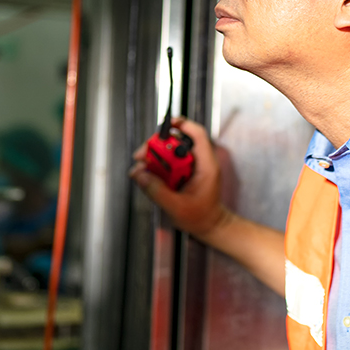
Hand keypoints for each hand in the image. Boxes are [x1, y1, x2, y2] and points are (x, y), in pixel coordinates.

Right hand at [130, 117, 229, 240]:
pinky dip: (157, 168)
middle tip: (141, 156)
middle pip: (176, 142)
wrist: (209, 225)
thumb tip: (140, 174)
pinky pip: (168, 164)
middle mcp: (199, 162)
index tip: (166, 123)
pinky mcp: (183, 173)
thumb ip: (157, 191)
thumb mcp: (177, 207)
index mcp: (206, 166)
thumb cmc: (201, 217)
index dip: (182, 124)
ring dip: (154, 159)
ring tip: (143, 172)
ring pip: (169, 153)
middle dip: (157, 146)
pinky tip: (150, 178)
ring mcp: (191, 167)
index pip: (197, 135)